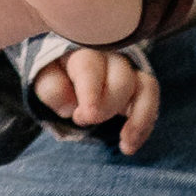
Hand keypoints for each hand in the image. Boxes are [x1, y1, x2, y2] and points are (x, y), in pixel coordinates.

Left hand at [32, 47, 161, 155]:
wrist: (66, 72)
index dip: (90, 93)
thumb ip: (51, 87)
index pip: (90, 67)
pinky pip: (151, 101)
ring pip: (146, 87)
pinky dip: (145, 125)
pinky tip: (130, 145)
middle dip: (107, 107)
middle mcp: (111, 56)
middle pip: (122, 79)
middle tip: (84, 121)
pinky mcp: (141, 85)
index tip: (83, 116)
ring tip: (126, 144)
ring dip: (139, 119)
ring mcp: (129, 70)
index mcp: (82, 50)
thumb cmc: (55, 75)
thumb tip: (69, 106)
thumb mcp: (44, 79)